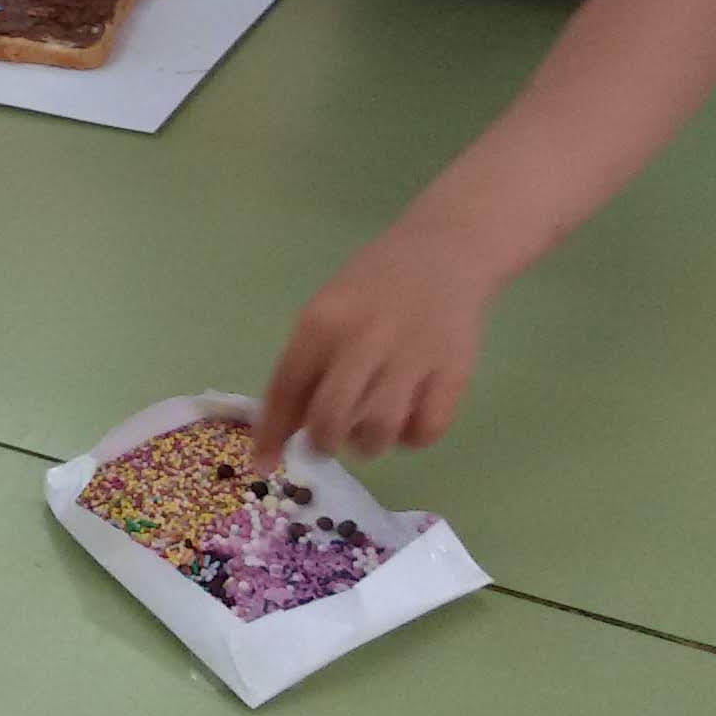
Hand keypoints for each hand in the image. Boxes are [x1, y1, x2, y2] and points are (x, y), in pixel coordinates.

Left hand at [252, 234, 493, 465]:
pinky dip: (412, 437)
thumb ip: (307, 363)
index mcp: (323, 321)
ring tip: (369, 430)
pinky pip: (426, 430)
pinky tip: (408, 419)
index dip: (271, 433)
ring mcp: (412, 356)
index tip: (262, 464)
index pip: (286, 388)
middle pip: (330, 418)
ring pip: (379, 431)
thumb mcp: (327, 310)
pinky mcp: (454, 371)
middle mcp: (364, 339)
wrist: (445, 252)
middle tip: (329, 440)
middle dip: (323, 443)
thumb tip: (285, 426)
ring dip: (368, 444)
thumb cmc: (374, 287)